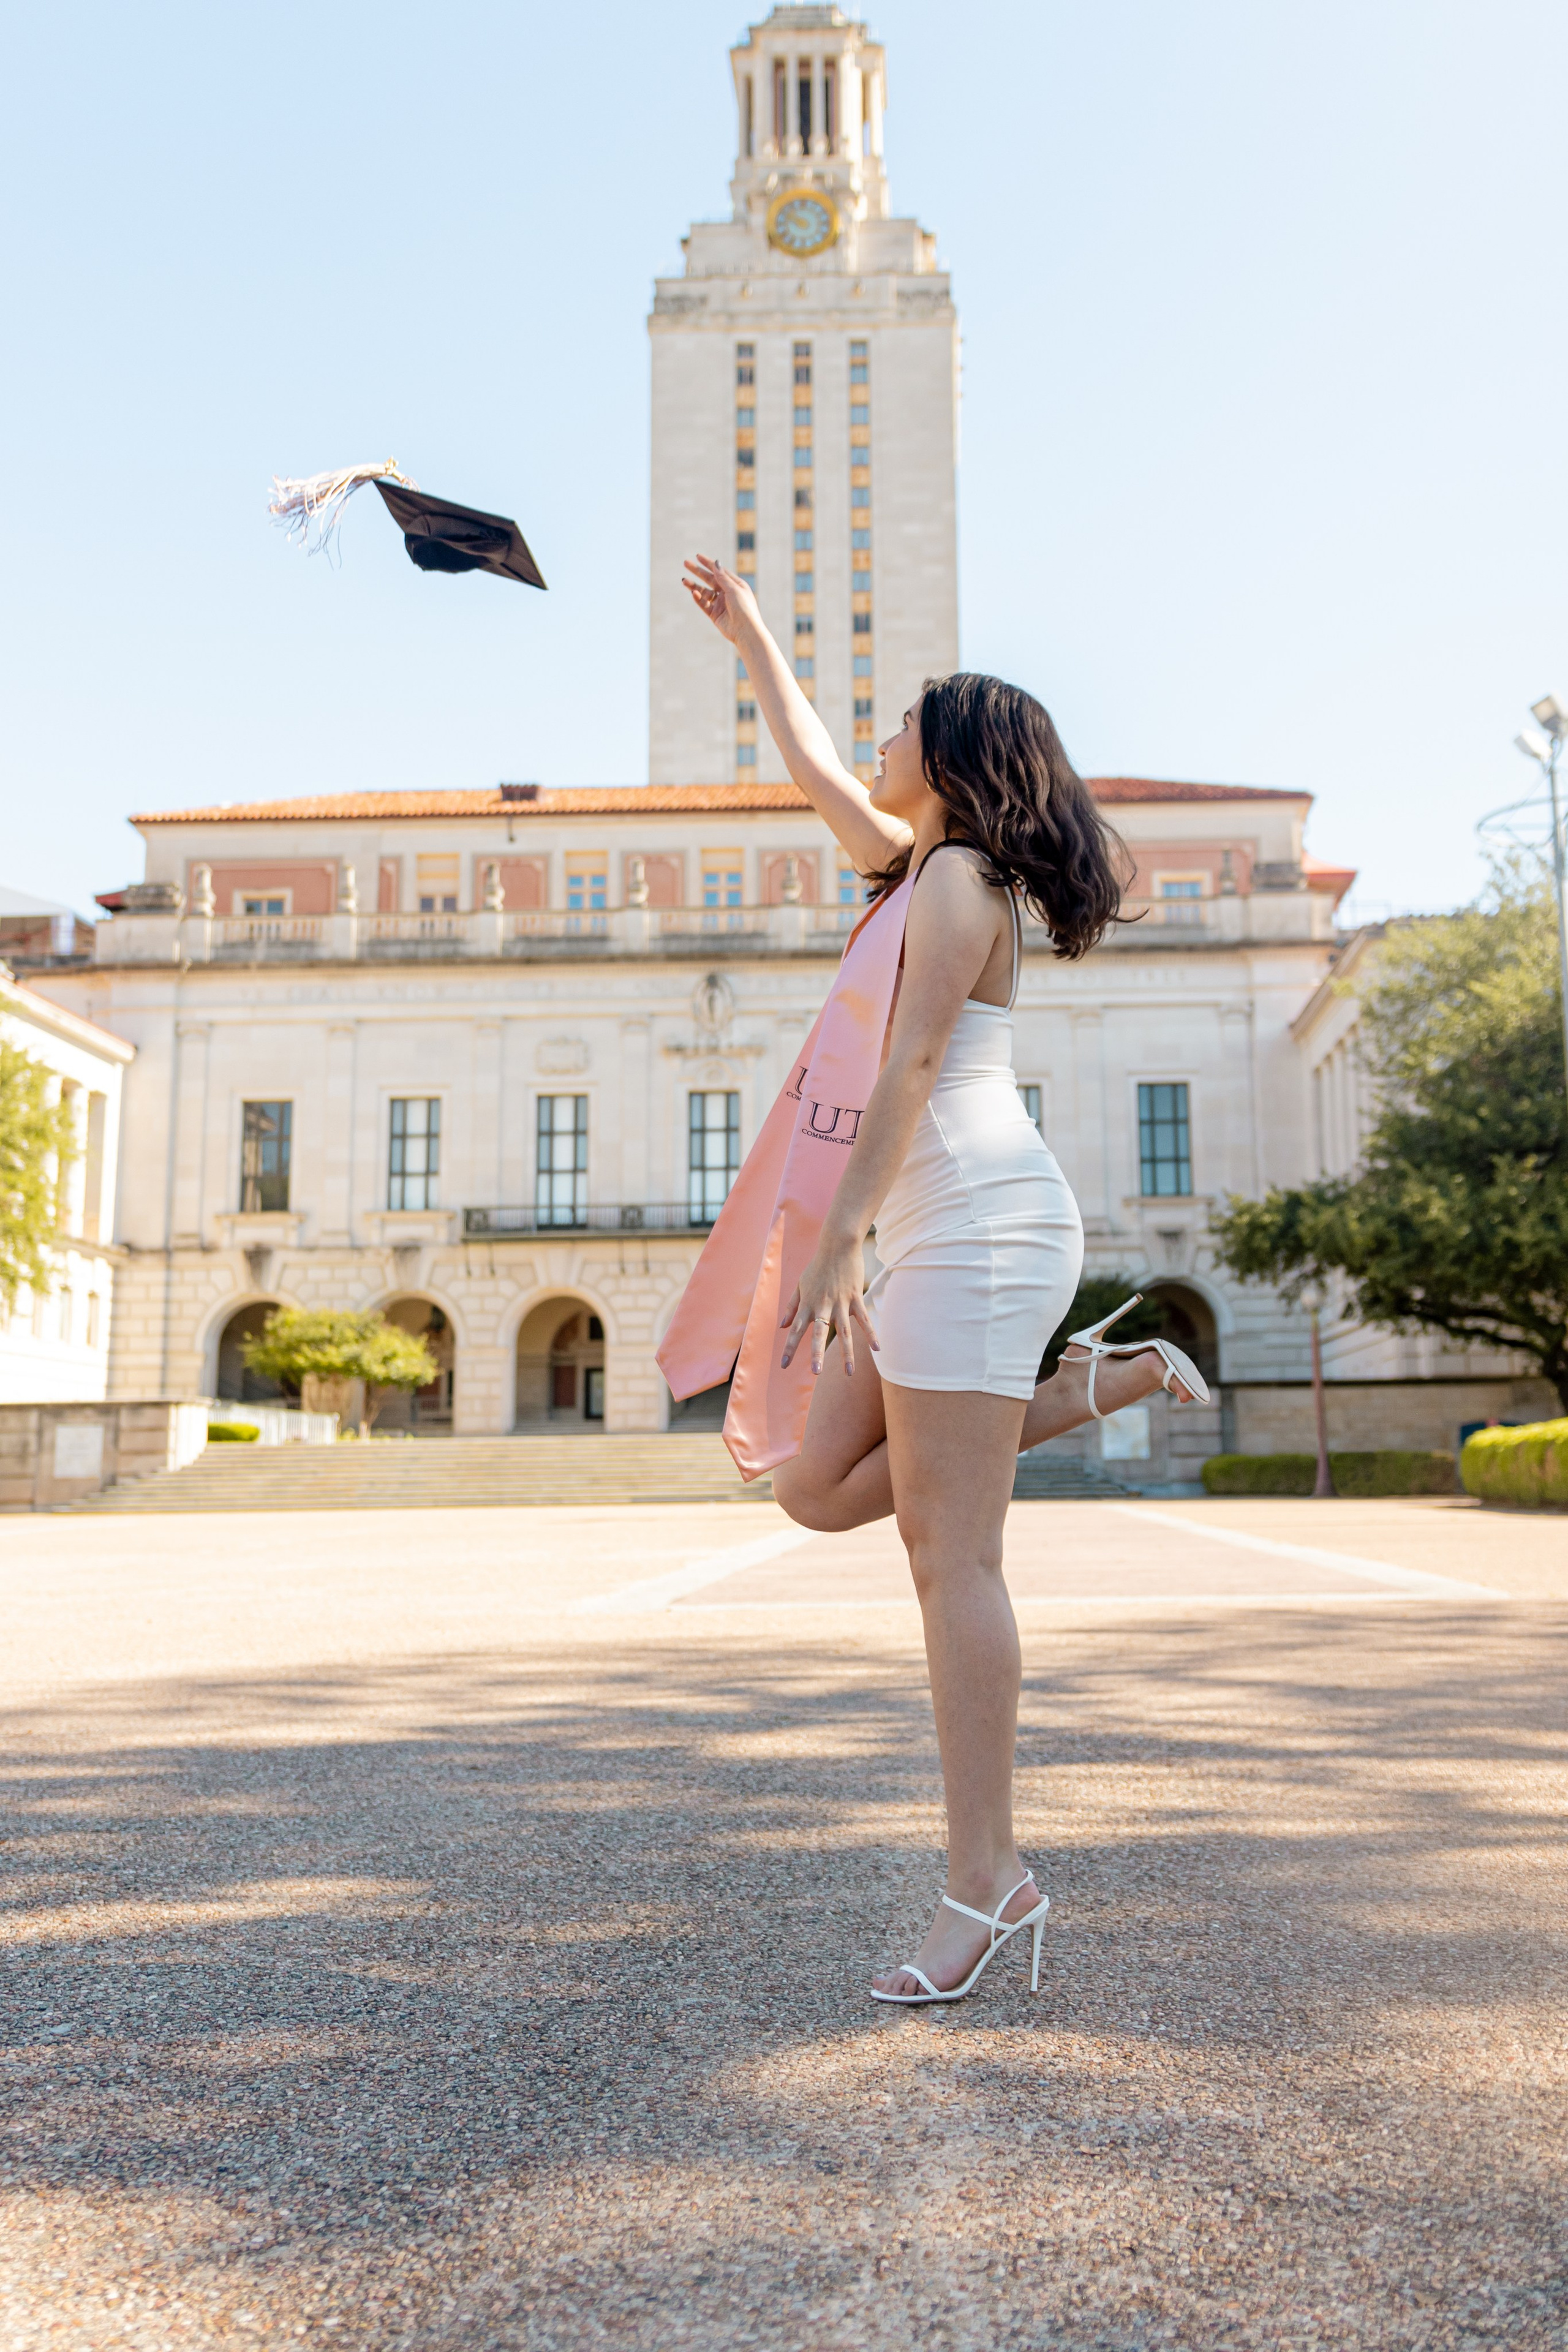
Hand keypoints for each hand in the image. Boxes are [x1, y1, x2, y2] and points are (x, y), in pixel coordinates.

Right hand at [683, 553, 760, 647]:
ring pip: (704, 592)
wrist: (745, 631)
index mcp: (735, 585)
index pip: (719, 571)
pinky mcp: (715, 615)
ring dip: (694, 586)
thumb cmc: (744, 608)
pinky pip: (704, 604)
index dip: (708, 564)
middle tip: (686, 563)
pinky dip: (698, 598)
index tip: (697, 556)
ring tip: (684, 580)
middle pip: (710, 580)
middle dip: (698, 572)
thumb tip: (715, 563)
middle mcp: (728, 593)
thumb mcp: (734, 589)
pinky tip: (693, 592)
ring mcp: (721, 604)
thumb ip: (722, 577)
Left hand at [780, 1233, 879, 1376]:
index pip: (796, 1330)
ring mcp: (840, 1302)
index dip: (790, 1348)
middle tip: (816, 1373)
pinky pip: (864, 1319)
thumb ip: (792, 1306)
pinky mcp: (855, 1297)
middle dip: (817, 1353)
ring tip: (848, 1373)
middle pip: (819, 1333)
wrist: (837, 1245)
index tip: (783, 1365)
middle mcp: (822, 1305)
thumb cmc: (817, 1266)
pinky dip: (870, 1334)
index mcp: (807, 1304)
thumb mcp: (800, 1284)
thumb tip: (782, 1326)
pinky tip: (877, 1349)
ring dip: (846, 1353)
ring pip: (844, 1332)